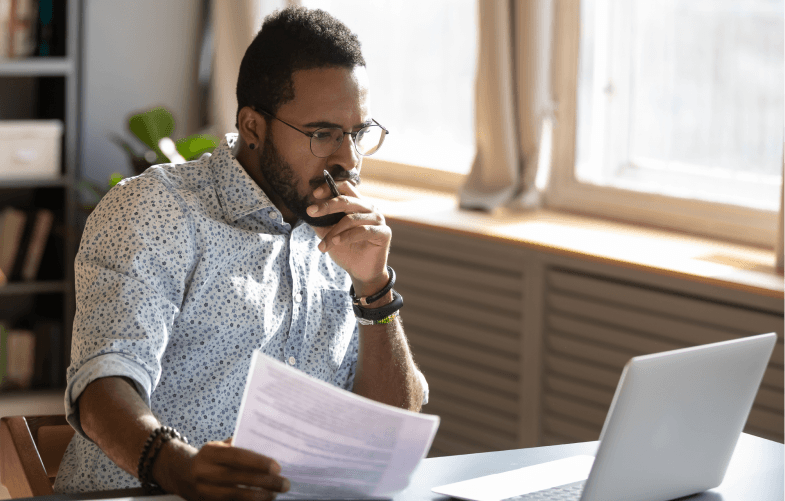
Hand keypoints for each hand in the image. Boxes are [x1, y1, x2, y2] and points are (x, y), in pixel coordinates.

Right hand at [163, 438, 289, 500]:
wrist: (178, 473)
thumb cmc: (208, 457)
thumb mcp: (218, 446)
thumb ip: (238, 446)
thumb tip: (267, 445)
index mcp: (210, 453)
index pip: (237, 457)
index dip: (258, 462)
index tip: (277, 467)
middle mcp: (204, 472)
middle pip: (238, 478)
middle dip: (264, 482)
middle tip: (285, 484)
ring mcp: (203, 490)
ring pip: (234, 496)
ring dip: (258, 496)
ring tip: (275, 494)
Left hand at [307, 180, 390, 295]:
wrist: (360, 272)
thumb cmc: (346, 251)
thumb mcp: (329, 234)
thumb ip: (321, 222)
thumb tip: (307, 212)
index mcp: (357, 204)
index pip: (346, 187)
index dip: (330, 187)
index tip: (315, 194)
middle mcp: (369, 208)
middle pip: (347, 200)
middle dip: (327, 206)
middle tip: (311, 212)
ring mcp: (378, 219)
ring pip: (351, 218)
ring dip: (334, 231)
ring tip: (323, 245)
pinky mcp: (383, 232)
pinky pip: (363, 231)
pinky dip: (346, 236)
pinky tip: (335, 242)